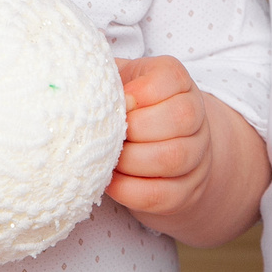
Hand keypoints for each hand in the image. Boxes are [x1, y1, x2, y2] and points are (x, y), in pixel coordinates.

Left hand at [106, 55, 214, 219]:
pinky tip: (109, 182)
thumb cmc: (129, 110)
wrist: (159, 146)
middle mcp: (195, 115)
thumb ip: (104, 78)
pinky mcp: (186, 191)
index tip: (116, 102)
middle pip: (179, 119)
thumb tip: (75, 82)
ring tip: (105, 159)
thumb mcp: (120, 82)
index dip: (139, 92)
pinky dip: (129, 189)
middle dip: (134, 129)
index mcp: (177, 81)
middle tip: (106, 135)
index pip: (170, 78)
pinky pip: (161, 194)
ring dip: (130, 161)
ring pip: (172, 158)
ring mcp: (196, 156)